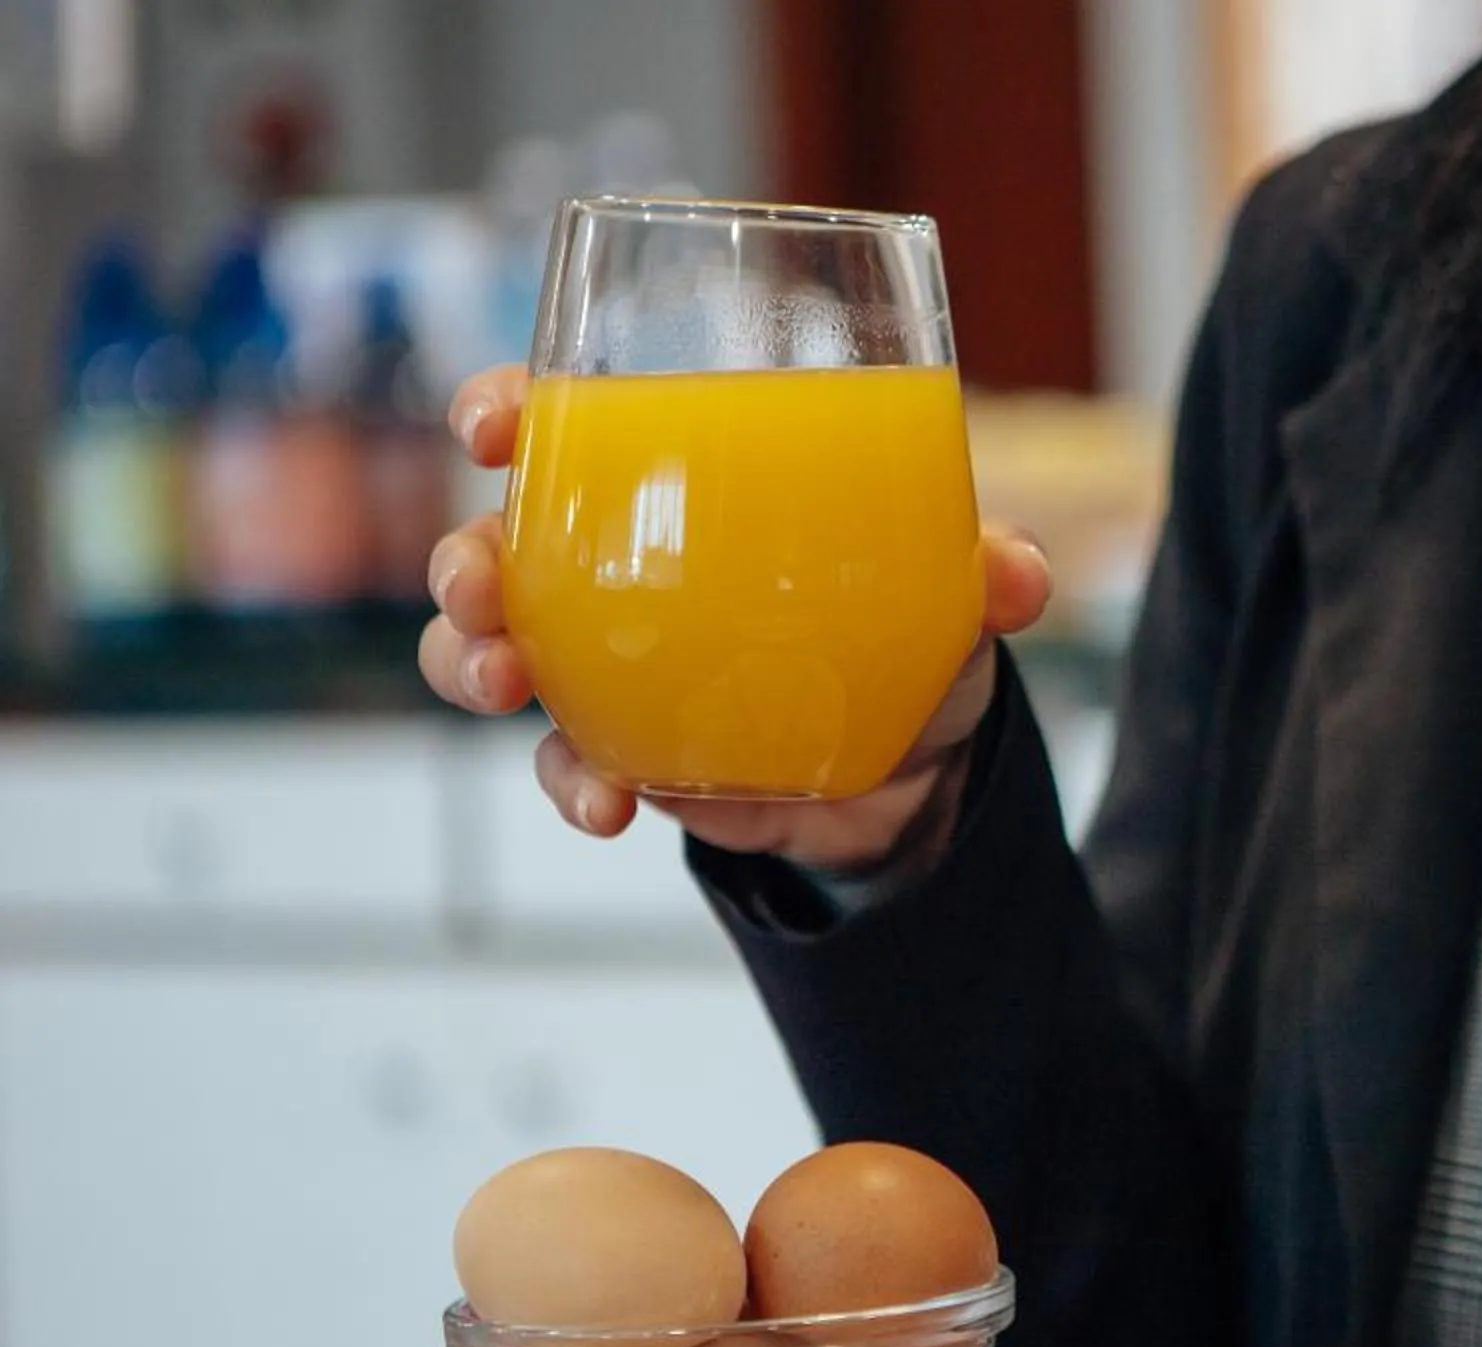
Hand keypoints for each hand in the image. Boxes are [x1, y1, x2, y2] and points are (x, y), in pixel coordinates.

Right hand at [416, 364, 1055, 871]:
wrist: (918, 771)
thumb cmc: (909, 633)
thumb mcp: (952, 594)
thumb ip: (985, 573)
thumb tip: (1016, 577)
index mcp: (673, 485)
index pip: (565, 421)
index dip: (506, 406)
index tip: (493, 425)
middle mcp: (615, 566)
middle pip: (495, 541)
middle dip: (463, 560)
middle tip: (483, 585)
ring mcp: (605, 663)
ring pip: (494, 649)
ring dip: (473, 663)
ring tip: (505, 683)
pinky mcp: (625, 751)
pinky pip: (564, 762)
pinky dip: (568, 781)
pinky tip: (604, 801)